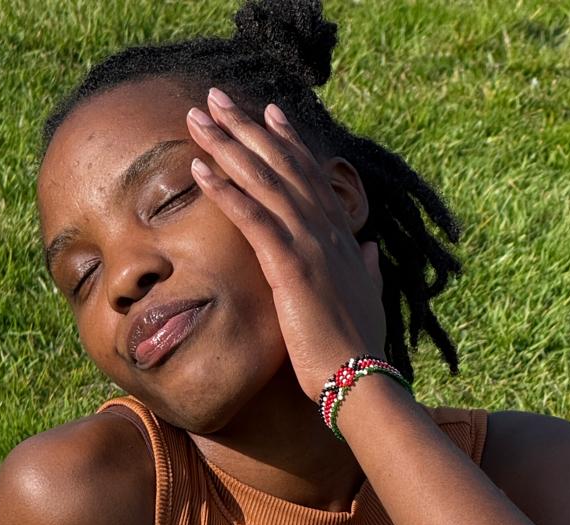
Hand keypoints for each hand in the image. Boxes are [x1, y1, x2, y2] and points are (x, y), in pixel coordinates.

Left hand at [185, 88, 387, 402]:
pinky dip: (226, 190)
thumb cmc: (358, 348)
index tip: (268, 112)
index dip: (288, 141)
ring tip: (198, 118)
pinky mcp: (291, 267)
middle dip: (247, 128)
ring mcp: (310, 246)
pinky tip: (200, 168)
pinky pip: (253, 218)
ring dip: (228, 145)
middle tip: (215, 98)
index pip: (310, 176)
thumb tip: (371, 250)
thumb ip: (367, 269)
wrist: (360, 380)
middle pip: (282, 165)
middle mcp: (326, 231)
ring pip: (264, 181)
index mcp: (341, 238)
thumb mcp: (368, 299)